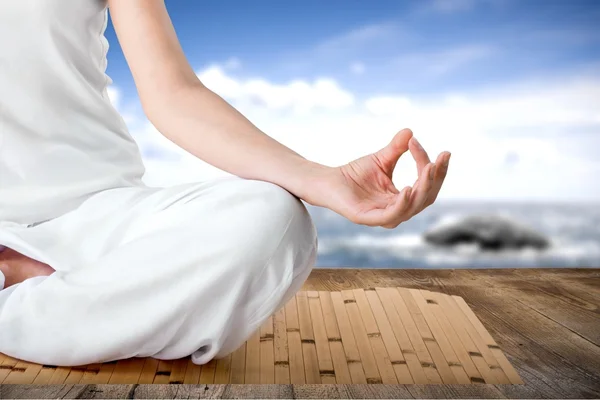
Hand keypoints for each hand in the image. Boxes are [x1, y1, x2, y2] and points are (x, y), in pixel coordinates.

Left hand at [309, 129, 449, 227]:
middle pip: (426, 198)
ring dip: (423, 188)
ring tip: (429, 169)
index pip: (427, 185)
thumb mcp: (381, 159)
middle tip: (438, 160)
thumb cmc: (354, 173)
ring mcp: (384, 217)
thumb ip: (397, 148)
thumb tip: (410, 131)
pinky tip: (409, 188)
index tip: (437, 150)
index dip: (435, 169)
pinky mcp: (369, 218)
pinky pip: (392, 214)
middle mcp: (398, 211)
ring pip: (413, 207)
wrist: (328, 181)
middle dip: (435, 179)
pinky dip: (403, 203)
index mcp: (403, 200)